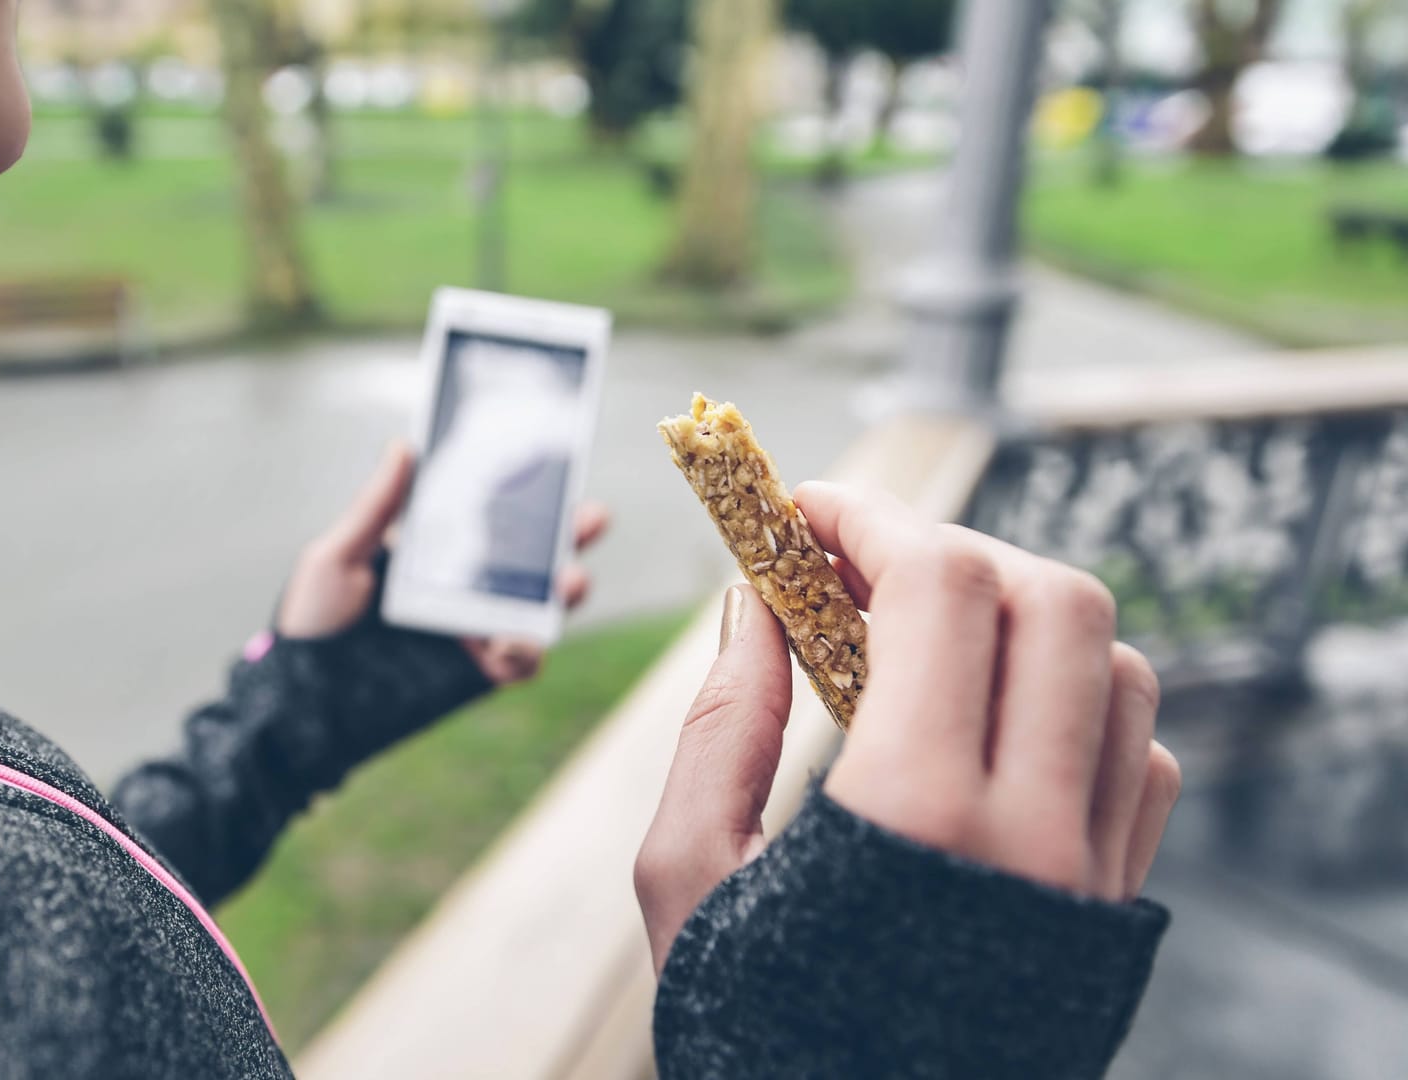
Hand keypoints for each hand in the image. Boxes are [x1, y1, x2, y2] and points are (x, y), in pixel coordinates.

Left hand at [275, 442, 610, 685]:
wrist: (300, 702)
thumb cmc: (311, 622)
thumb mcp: (337, 555)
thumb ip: (376, 506)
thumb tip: (404, 444)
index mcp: (436, 551)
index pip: (490, 516)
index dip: (527, 494)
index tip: (556, 466)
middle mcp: (463, 587)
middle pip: (529, 557)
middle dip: (568, 536)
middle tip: (592, 516)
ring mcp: (473, 630)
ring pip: (536, 606)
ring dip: (562, 592)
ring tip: (571, 580)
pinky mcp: (476, 674)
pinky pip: (519, 661)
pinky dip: (527, 651)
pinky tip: (515, 640)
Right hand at [634, 481, 1179, 970]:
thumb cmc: (744, 1030)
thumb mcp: (687, 877)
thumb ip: (721, 722)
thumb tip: (750, 595)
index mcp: (914, 818)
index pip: (940, 591)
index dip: (870, 519)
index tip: (801, 512)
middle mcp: (1032, 835)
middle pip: (1048, 599)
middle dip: (944, 549)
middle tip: (852, 563)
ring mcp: (1091, 874)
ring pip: (1114, 665)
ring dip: (1015, 613)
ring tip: (918, 634)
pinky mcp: (1113, 910)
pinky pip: (1136, 756)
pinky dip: (1069, 699)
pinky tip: (984, 720)